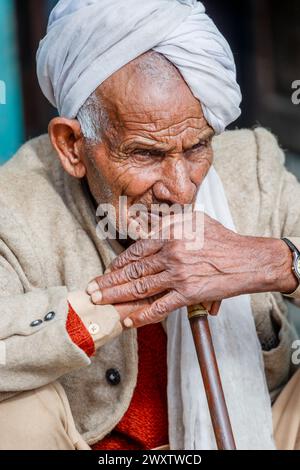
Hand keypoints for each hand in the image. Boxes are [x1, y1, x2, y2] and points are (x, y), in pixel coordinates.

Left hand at [87, 212, 294, 327]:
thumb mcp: (196, 220)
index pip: (136, 250)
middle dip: (109, 282)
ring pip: (141, 287)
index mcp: (171, 233)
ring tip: (101, 303)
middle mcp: (171, 252)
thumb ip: (172, 223)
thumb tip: (153, 228)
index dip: (118, 263)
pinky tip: (129, 321)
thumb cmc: (224, 239)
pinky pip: (161, 306)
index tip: (107, 271)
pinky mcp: (189, 293)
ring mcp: (179, 274)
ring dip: (117, 297)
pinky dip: (143, 315)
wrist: (249, 259)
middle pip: (133, 270)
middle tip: (92, 290)